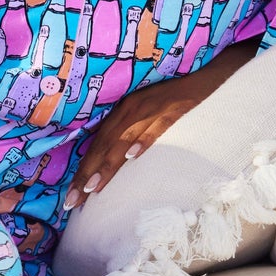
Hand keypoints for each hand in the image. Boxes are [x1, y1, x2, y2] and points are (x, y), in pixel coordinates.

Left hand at [65, 39, 259, 210]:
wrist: (205, 74)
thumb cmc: (175, 97)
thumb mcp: (146, 113)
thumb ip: (130, 131)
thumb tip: (115, 160)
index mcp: (123, 111)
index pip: (98, 144)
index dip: (83, 170)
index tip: (70, 197)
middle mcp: (131, 109)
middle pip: (104, 145)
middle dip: (87, 174)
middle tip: (72, 201)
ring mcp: (151, 108)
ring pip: (123, 139)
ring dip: (107, 164)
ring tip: (92, 188)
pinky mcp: (172, 109)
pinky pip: (155, 127)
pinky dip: (142, 141)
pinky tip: (131, 156)